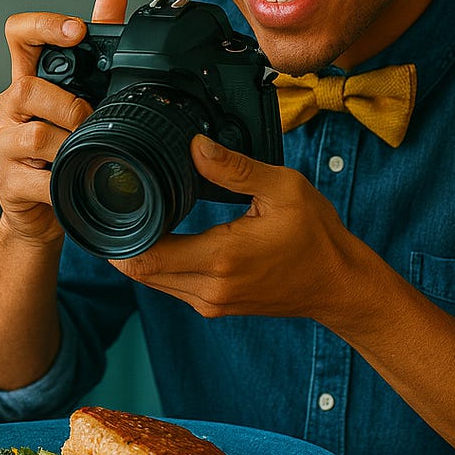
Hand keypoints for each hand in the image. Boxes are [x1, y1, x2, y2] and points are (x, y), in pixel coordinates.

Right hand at [0, 0, 128, 247]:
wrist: (47, 211)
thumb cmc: (66, 145)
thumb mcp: (84, 94)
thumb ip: (98, 45)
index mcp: (28, 81)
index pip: (19, 35)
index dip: (44, 26)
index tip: (77, 30)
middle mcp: (8, 109)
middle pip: (25, 87)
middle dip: (66, 102)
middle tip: (91, 117)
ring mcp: (3, 146)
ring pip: (32, 134)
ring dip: (68, 142)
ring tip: (86, 151)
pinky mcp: (8, 184)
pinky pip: (38, 179)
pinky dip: (63, 182)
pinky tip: (75, 181)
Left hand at [111, 135, 360, 319]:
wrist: (338, 284)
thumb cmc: (316, 236)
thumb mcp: (283, 189)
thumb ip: (235, 168)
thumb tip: (195, 147)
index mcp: (222, 257)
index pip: (145, 257)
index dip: (119, 233)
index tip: (116, 203)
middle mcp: (210, 287)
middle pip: (140, 271)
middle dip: (123, 240)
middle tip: (121, 203)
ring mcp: (212, 302)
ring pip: (153, 281)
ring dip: (142, 252)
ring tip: (141, 216)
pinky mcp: (216, 307)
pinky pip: (172, 286)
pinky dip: (162, 263)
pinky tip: (167, 236)